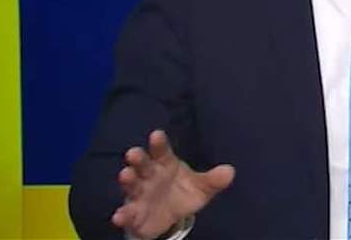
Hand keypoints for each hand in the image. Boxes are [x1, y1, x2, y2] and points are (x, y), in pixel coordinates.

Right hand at [111, 130, 234, 239]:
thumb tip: (230, 171)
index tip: (157, 134)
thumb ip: (213, 180)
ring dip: (127, 180)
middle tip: (133, 152)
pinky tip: (120, 216)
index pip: (162, 151)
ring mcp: (139, 194)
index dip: (159, 143)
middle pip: (142, 164)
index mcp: (165, 163)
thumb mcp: (201, 187)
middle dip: (138, 158)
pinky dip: (123, 215)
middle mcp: (149, 175)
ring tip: (125, 175)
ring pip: (131, 185)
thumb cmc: (182, 191)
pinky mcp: (133, 213)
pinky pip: (127, 213)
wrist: (168, 216)